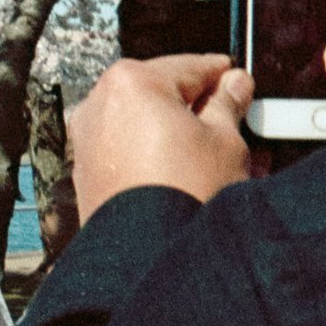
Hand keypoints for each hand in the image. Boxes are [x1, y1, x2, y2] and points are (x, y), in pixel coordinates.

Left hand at [70, 54, 254, 220]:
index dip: (222, 76)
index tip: (239, 81)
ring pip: (144, 125)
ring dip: (179, 134)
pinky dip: (157, 155)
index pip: (190, 67)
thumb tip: (234, 85)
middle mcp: (99, 104)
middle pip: (161, 95)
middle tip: (235, 121)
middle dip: (198, 108)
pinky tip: (189, 170)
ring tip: (220, 153)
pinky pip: (129, 152)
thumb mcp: (225, 142)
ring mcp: (87, 140)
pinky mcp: (85, 175)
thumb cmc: (185, 195)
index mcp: (131, 82)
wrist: (148, 258)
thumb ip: (228, 105)